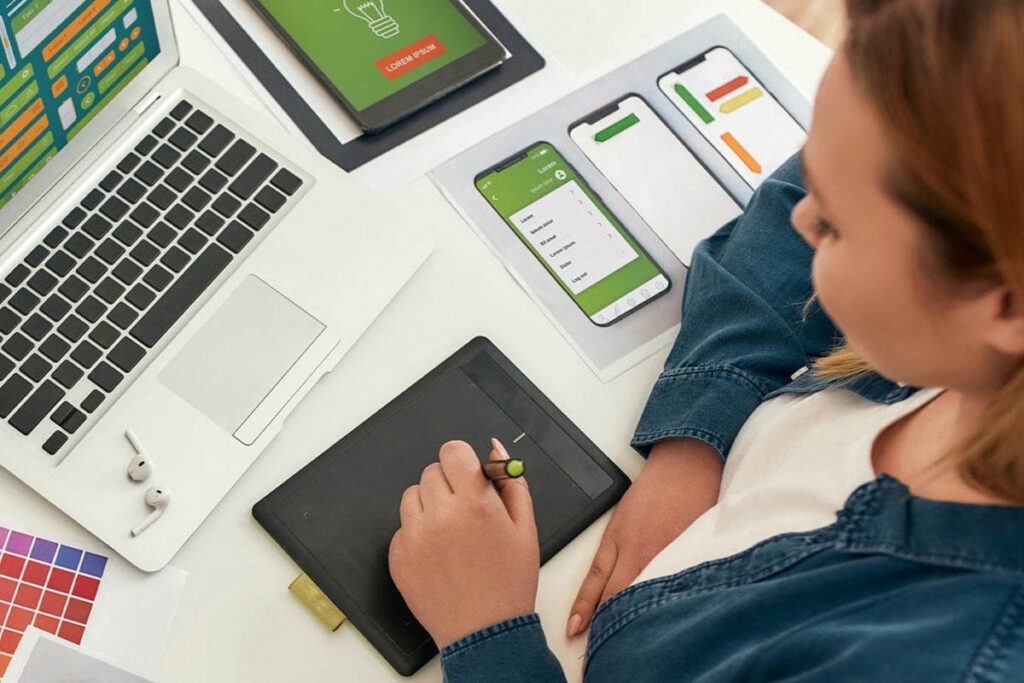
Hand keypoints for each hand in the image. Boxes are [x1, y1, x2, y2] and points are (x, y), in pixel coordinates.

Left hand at [389, 440, 539, 648]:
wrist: (485, 633)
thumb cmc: (508, 583)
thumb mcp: (525, 528)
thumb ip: (510, 482)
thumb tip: (496, 450)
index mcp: (474, 504)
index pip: (452, 451)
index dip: (461, 459)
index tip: (467, 472)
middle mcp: (440, 516)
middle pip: (431, 471)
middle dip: (449, 484)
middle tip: (465, 510)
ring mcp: (415, 537)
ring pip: (412, 496)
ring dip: (430, 506)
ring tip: (451, 533)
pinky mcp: (398, 557)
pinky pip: (402, 527)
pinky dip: (418, 534)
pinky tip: (439, 554)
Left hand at [566, 439, 722, 636]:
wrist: (685, 467)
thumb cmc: (652, 491)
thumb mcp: (619, 521)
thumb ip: (610, 557)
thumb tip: (600, 592)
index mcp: (618, 541)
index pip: (596, 584)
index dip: (585, 611)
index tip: (575, 632)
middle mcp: (640, 551)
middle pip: (618, 596)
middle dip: (607, 625)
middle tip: (598, 650)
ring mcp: (666, 555)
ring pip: (645, 595)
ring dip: (635, 618)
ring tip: (627, 643)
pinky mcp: (689, 555)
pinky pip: (674, 586)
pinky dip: (665, 604)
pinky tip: (662, 620)